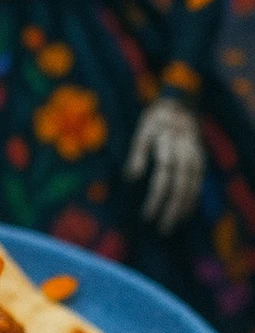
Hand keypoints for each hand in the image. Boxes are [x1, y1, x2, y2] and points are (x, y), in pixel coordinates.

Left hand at [125, 96, 204, 234]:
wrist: (182, 103)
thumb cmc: (156, 118)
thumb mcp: (142, 130)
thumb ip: (138, 153)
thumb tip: (132, 178)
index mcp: (168, 142)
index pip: (163, 174)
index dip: (156, 196)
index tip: (147, 214)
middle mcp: (185, 150)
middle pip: (180, 184)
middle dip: (171, 208)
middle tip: (161, 228)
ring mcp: (195, 155)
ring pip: (192, 185)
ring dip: (183, 207)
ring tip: (172, 224)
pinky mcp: (201, 158)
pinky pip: (199, 182)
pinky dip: (193, 198)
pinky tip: (185, 212)